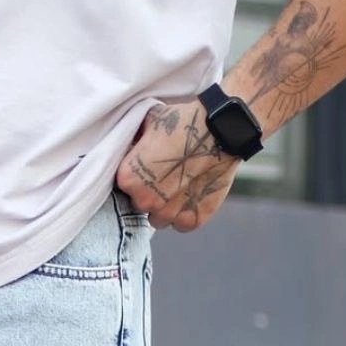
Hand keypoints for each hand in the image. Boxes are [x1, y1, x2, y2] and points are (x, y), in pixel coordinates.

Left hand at [115, 101, 240, 232]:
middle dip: (152, 194)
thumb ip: (134, 141)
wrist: (220, 128)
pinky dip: (187, 213)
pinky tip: (194, 194)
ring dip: (168, 208)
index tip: (150, 168)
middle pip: (142, 206)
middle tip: (168, 177)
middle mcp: (144, 201)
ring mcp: (168, 214)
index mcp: (128, 179)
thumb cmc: (183, 121)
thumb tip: (128, 145)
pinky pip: (182, 224)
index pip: (125, 187)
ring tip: (181, 187)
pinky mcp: (191, 220)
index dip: (138, 178)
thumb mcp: (148, 121)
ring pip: (161, 219)